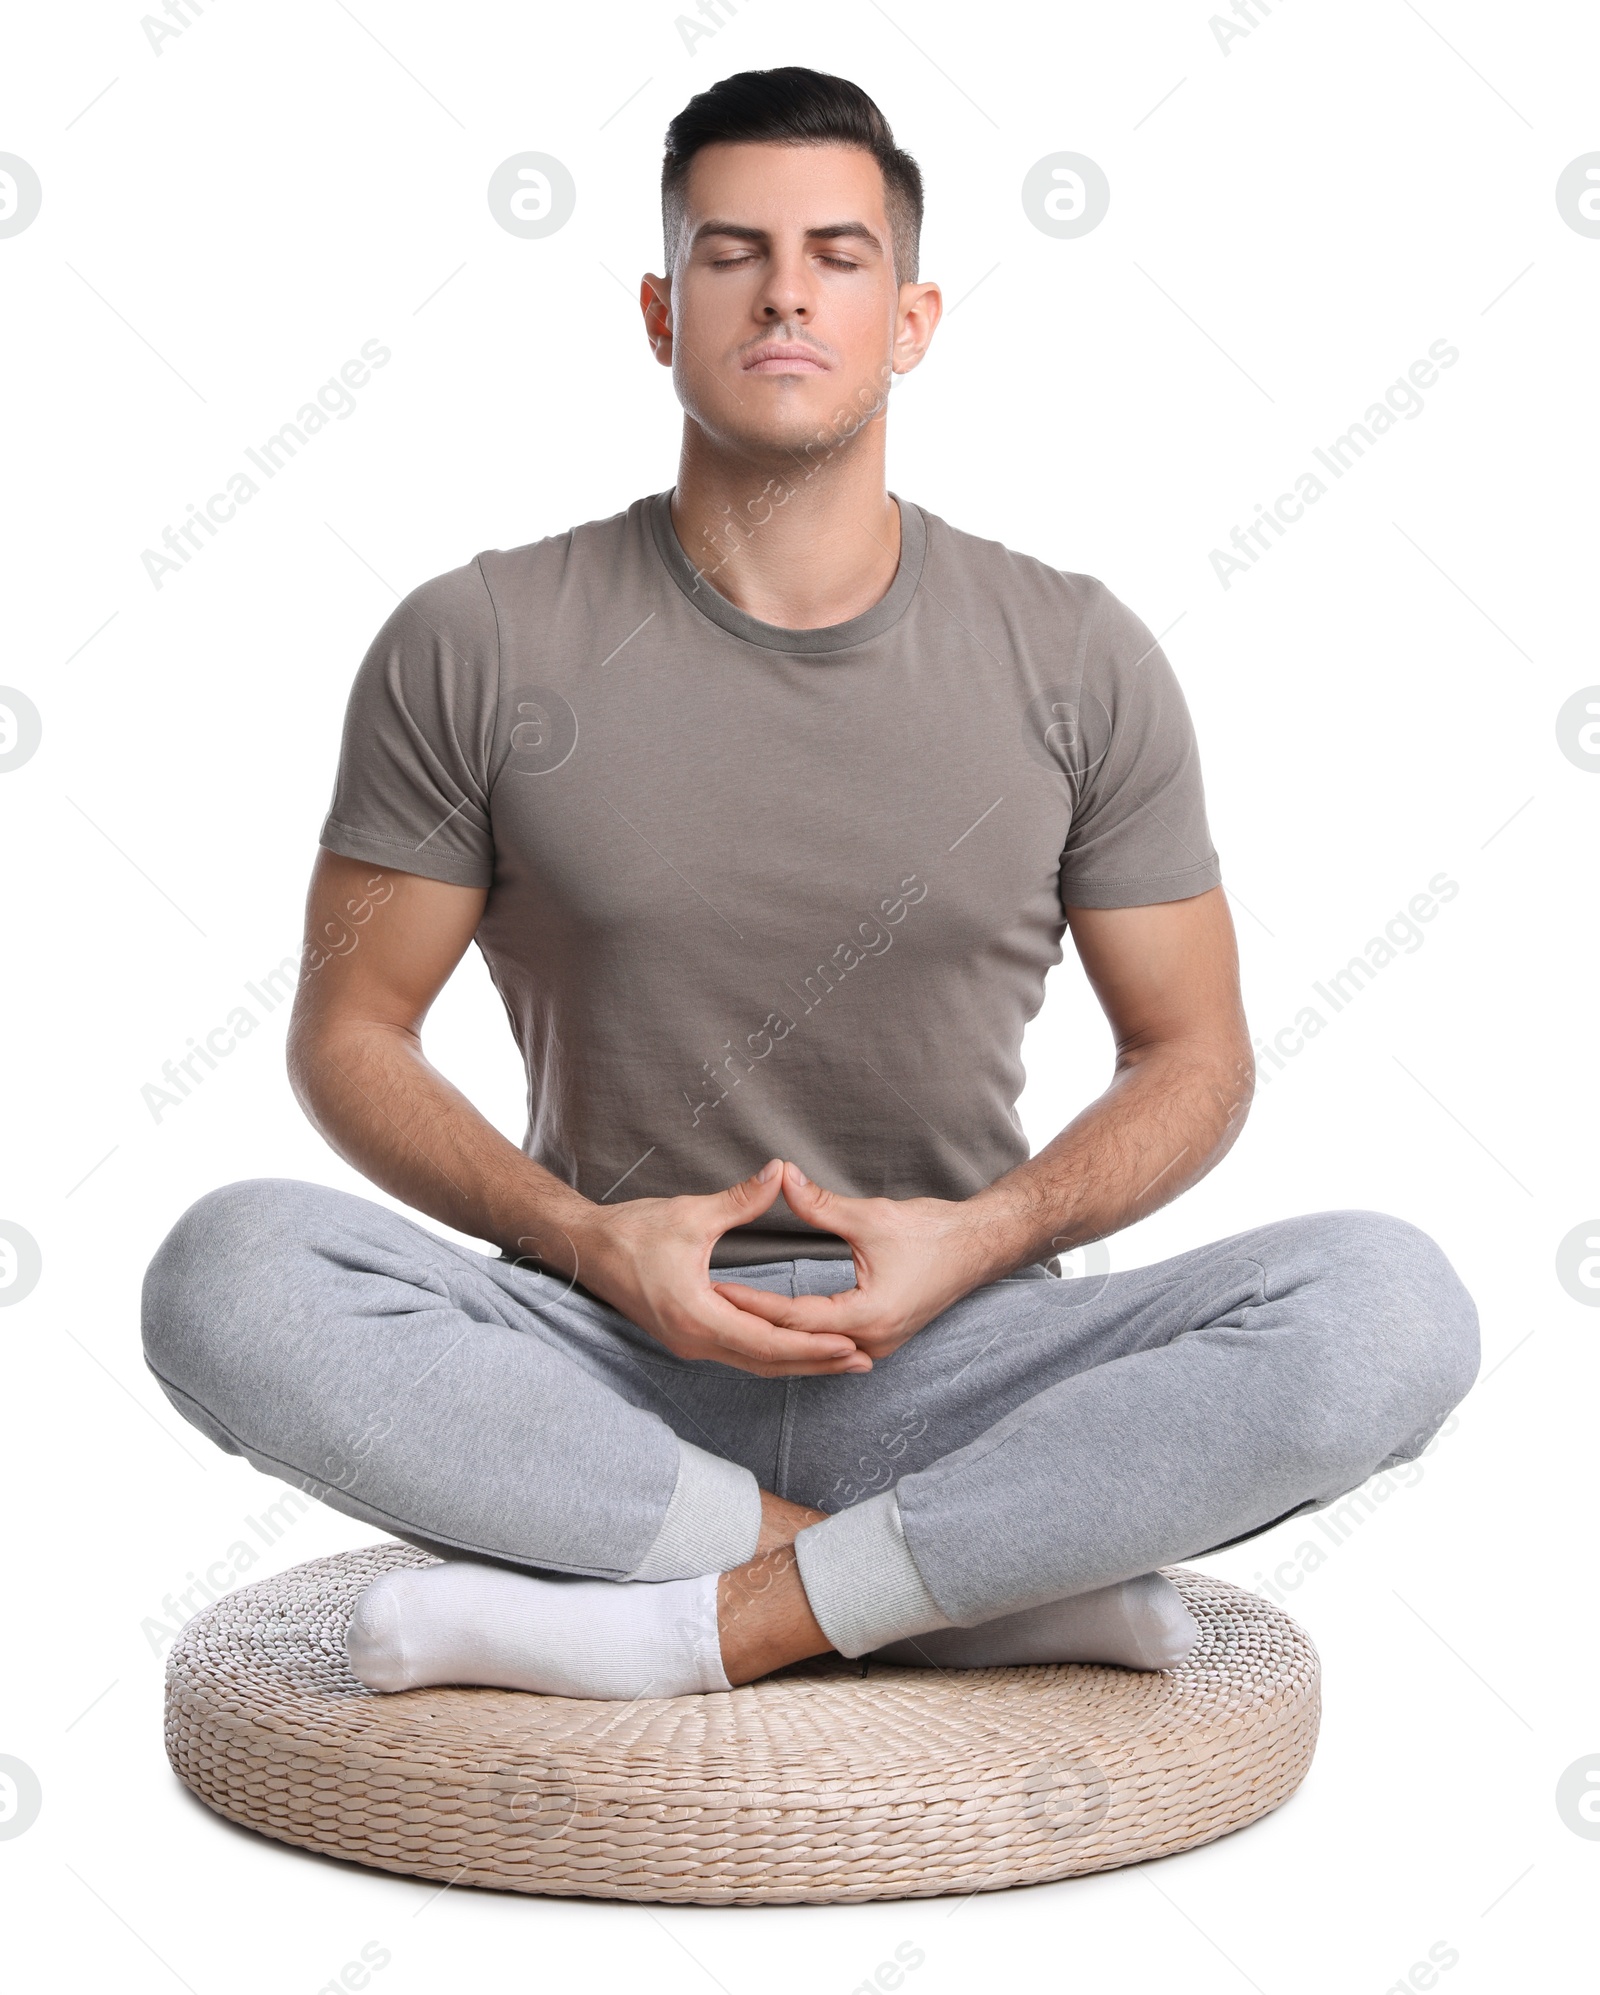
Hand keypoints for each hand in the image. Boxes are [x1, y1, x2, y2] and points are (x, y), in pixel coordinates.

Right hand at [565, 1159, 872, 1377]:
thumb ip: (741, 1199)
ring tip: (839, 1360)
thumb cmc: (632, 1232)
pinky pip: (739, 1355)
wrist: (584, 1249)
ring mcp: (688, 1343)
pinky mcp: (686, 1337)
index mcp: (697, 1316)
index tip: (849, 1343)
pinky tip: (796, 1348)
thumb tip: (781, 1172)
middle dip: (815, 1363)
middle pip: (766, 1363)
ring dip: (796, 1363)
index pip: (767, 1343)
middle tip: (861, 1361)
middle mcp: (694, 1341)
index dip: (812, 1346)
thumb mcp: (691, 1214)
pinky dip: (773, 1355)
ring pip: (753, 1365)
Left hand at [712, 1162, 1006, 1363]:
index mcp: (869, 1315)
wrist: (978, 1247)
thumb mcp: (871, 1215)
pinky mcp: (881, 1338)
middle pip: (799, 1341)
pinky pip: (830, 1346)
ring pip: (814, 1350)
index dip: (753, 1303)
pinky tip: (773, 1326)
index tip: (717, 1289)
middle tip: (709, 1308)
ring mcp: (878, 1345)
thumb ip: (821, 1204)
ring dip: (775, 1336)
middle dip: (754, 1324)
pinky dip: (800, 1337)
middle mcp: (873, 1340)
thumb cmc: (932, 1231)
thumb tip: (782, 1178)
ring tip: (731, 1320)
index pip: (795, 1317)